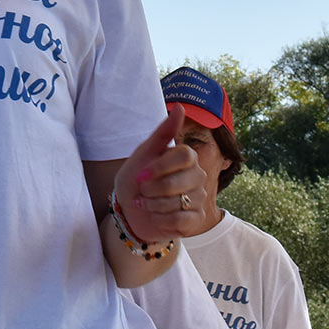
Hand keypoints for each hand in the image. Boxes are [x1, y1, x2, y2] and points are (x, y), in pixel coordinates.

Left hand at [112, 108, 205, 243]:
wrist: (129, 210)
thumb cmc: (135, 179)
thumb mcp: (143, 154)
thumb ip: (163, 133)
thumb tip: (181, 107)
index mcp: (187, 157)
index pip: (185, 156)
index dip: (160, 167)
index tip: (141, 174)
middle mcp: (197, 176)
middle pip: (181, 181)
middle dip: (153, 189)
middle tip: (142, 191)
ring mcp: (199, 198)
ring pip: (179, 203)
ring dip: (153, 206)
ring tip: (145, 204)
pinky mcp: (195, 220)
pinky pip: (180, 221)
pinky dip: (160, 220)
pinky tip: (154, 217)